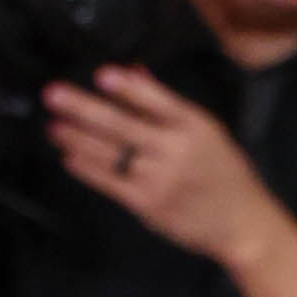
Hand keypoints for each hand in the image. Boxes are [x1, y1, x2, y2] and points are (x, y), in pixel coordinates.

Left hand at [44, 61, 274, 264]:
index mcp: (193, 126)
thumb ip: (167, 103)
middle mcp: (175, 150)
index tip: (101, 74)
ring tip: (53, 125)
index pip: (155, 100)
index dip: (126, 87)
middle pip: (122, 124)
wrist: (243, 224)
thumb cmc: (225, 174)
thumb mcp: (207, 131)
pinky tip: (69, 157)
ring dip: (76, 138)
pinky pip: (111, 183)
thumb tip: (133, 72)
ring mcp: (159, 179)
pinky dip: (87, 169)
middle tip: (53, 94)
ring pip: (110, 154)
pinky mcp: (148, 205)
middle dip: (83, 108)